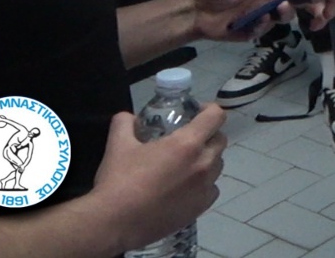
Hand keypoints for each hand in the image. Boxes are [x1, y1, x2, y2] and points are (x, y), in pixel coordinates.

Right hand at [90, 103, 226, 250]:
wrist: (115, 223)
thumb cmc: (118, 181)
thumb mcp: (118, 145)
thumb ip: (124, 124)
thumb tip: (127, 117)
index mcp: (187, 144)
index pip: (216, 116)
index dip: (208, 109)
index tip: (195, 113)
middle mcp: (203, 164)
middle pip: (220, 140)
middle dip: (207, 135)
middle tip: (187, 139)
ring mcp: (204, 188)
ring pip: (217, 165)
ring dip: (206, 159)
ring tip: (184, 165)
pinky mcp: (201, 208)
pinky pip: (212, 189)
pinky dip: (203, 184)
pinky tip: (184, 187)